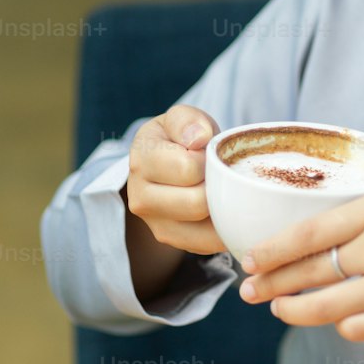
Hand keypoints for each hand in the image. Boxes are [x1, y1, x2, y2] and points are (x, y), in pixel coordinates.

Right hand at [125, 103, 225, 256]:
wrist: (168, 165)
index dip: (209, 159)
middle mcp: (140, 197)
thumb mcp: (182, 119)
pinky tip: (222, 209)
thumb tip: (198, 139)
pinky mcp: (170, 240)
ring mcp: (154, 224)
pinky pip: (208, 244)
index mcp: (142, 159)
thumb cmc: (181, 139)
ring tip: (223, 191)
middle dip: (218, 187)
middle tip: (219, 175)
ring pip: (205, 230)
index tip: (207, 154)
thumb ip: (188, 121)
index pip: (188, 168)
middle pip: (197, 203)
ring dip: (223, 210)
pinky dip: (223, 228)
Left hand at [237, 185, 363, 343]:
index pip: (311, 231)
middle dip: (271, 283)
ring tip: (278, 308)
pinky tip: (335, 318)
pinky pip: (359, 327)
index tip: (249, 257)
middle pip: (310, 271)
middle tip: (247, 289)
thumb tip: (335, 233)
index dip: (273, 248)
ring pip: (325, 307)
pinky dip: (341, 324)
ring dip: (294, 310)